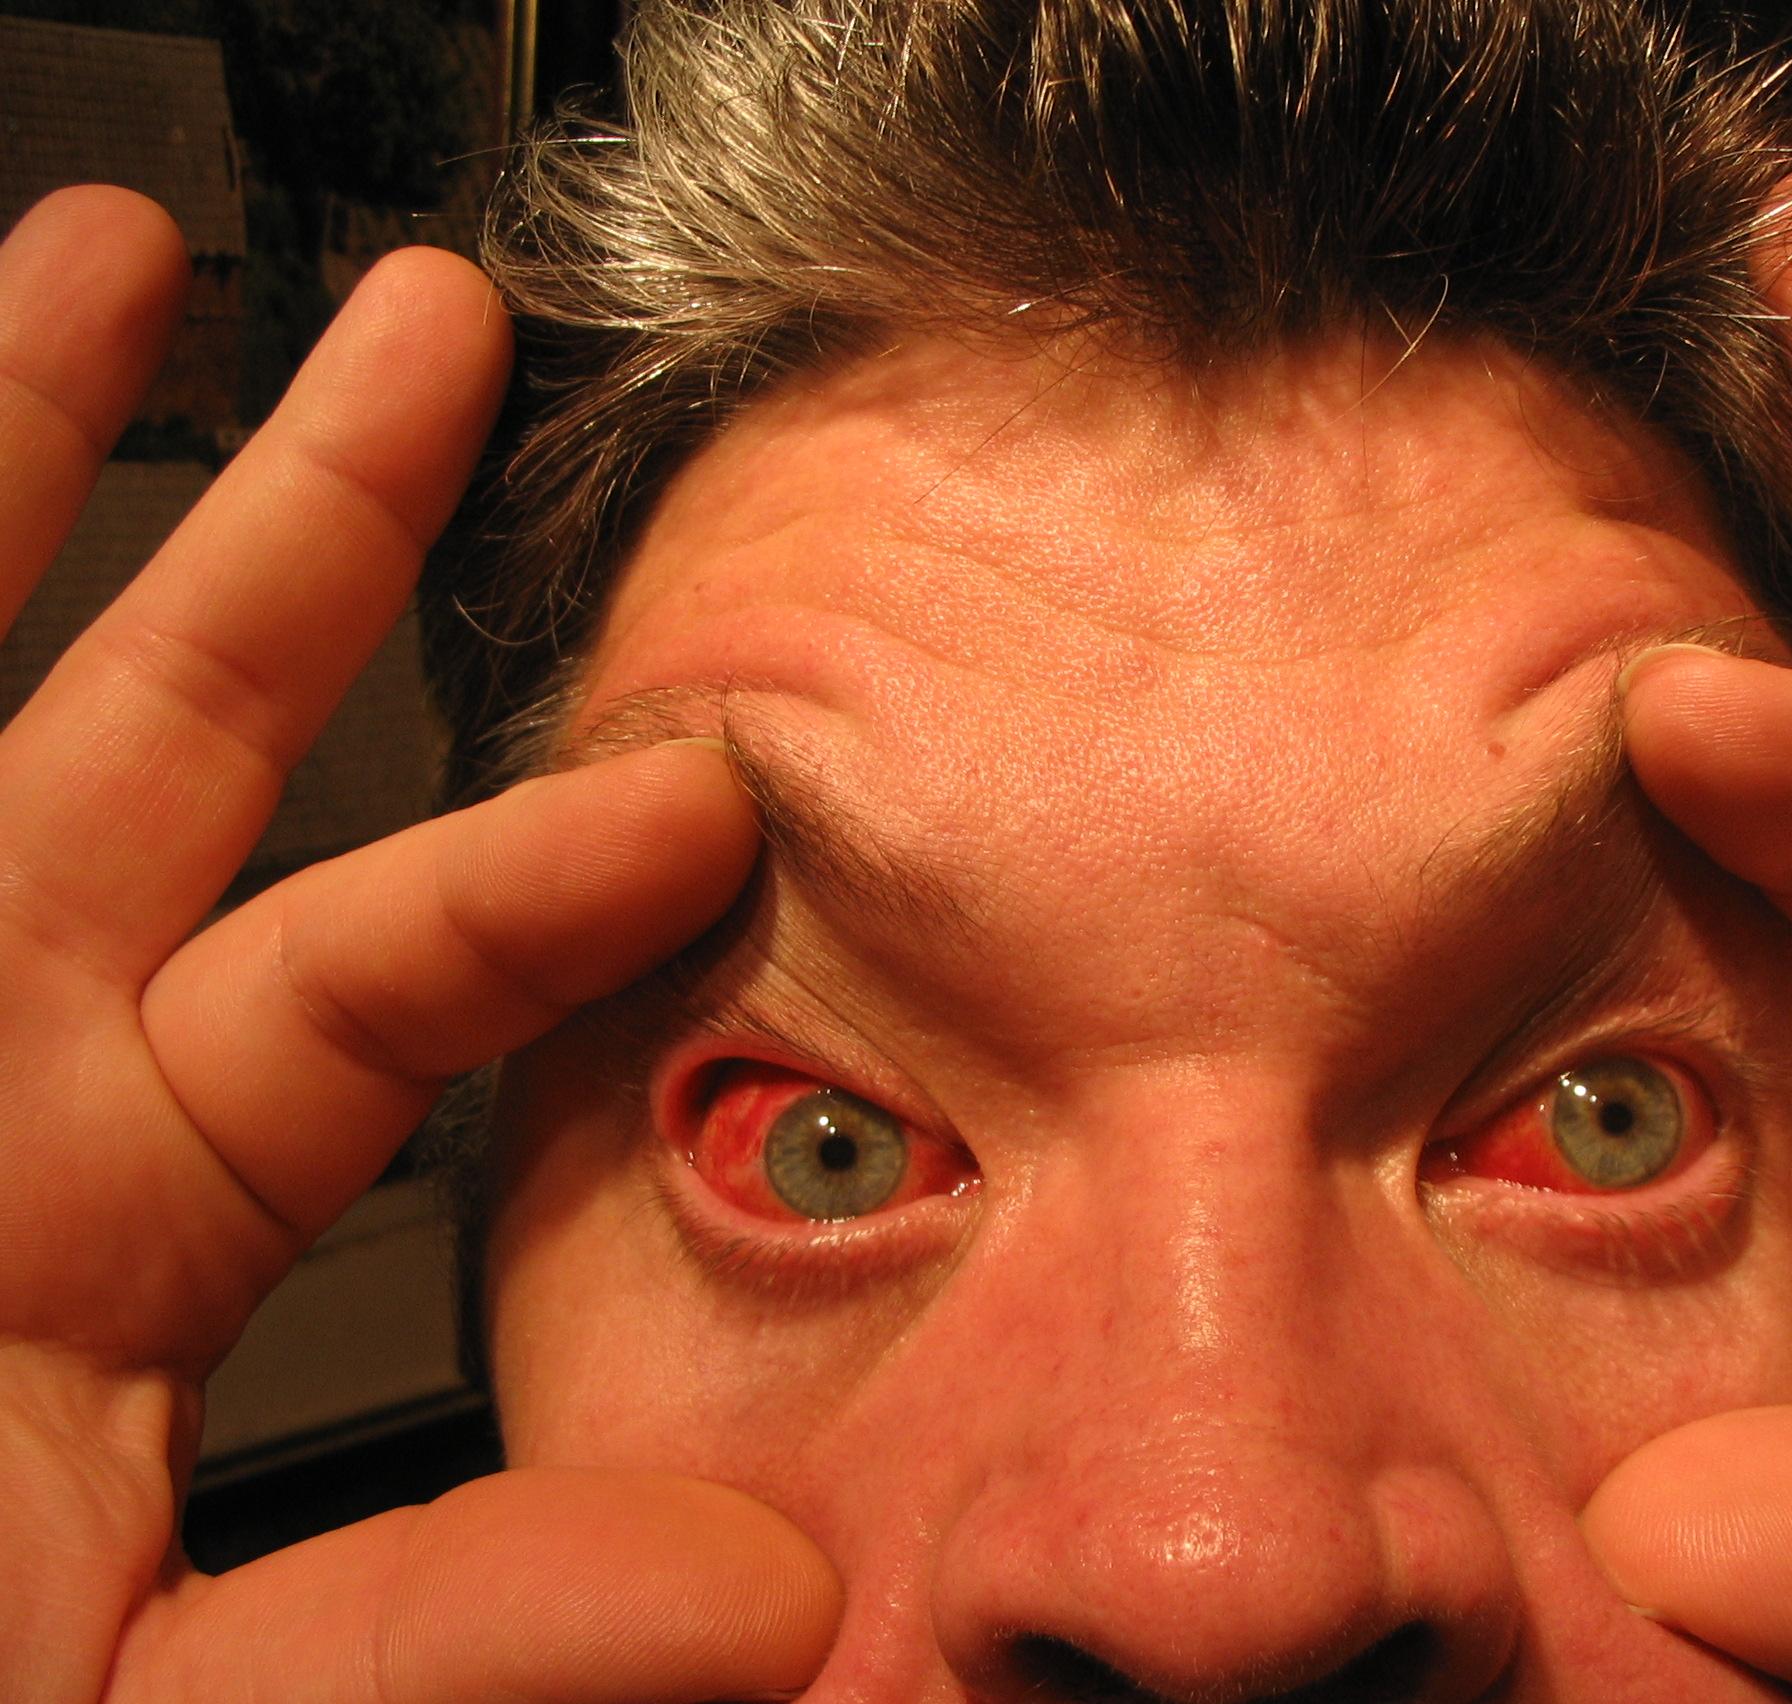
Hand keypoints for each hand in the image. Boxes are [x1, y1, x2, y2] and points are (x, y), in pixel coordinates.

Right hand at [0, 189, 838, 1702]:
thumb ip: (445, 1641)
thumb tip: (772, 1590)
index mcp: (120, 1217)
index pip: (383, 981)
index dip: (539, 876)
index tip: (707, 787)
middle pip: (175, 726)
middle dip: (312, 524)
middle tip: (448, 335)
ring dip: (19, 445)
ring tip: (124, 243)